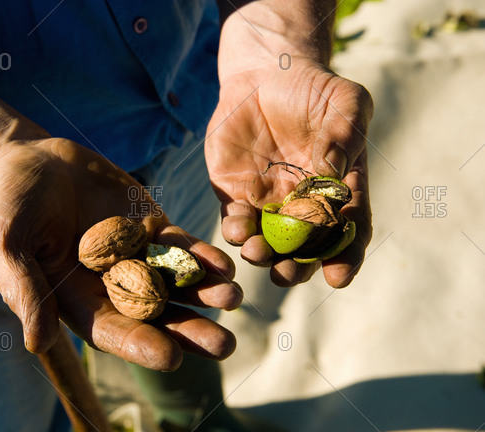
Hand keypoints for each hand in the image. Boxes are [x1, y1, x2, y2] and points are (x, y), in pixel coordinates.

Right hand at [0, 138, 240, 369]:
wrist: (26, 160)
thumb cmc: (5, 206)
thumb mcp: (2, 246)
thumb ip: (22, 289)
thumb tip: (37, 343)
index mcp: (76, 301)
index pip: (112, 331)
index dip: (141, 344)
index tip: (172, 356)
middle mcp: (110, 285)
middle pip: (155, 316)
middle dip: (189, 330)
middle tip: (224, 345)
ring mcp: (134, 254)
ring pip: (175, 282)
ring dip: (205, 294)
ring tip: (233, 299)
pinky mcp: (149, 225)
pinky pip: (180, 244)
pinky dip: (201, 254)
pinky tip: (224, 264)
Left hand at [206, 54, 372, 287]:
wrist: (267, 75)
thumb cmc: (315, 89)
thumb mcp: (346, 103)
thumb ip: (345, 136)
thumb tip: (332, 170)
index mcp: (339, 189)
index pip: (348, 230)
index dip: (346, 256)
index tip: (339, 275)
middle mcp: (305, 204)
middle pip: (305, 247)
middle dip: (297, 267)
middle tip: (287, 275)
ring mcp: (270, 201)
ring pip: (267, 241)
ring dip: (262, 254)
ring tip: (258, 255)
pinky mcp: (236, 193)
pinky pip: (236, 220)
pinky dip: (236, 230)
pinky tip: (237, 231)